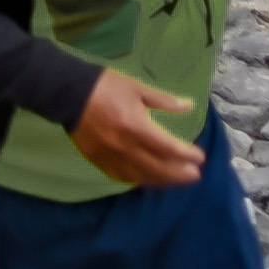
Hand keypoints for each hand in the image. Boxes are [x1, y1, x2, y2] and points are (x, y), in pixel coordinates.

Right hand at [66, 69, 206, 188]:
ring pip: (142, 176)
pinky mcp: (99, 161)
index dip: (187, 155)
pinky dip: (139, 180)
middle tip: (195, 175)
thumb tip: (189, 106)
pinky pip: (123, 177)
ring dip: (163, 180)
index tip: (200, 157)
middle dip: (180, 174)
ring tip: (177, 180)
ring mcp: (111, 157)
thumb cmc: (106, 87)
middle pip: (159, 168)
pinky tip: (149, 180)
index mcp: (136, 126)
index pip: (169, 148)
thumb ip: (164, 101)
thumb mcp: (137, 88)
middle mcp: (125, 147)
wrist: (69, 94)